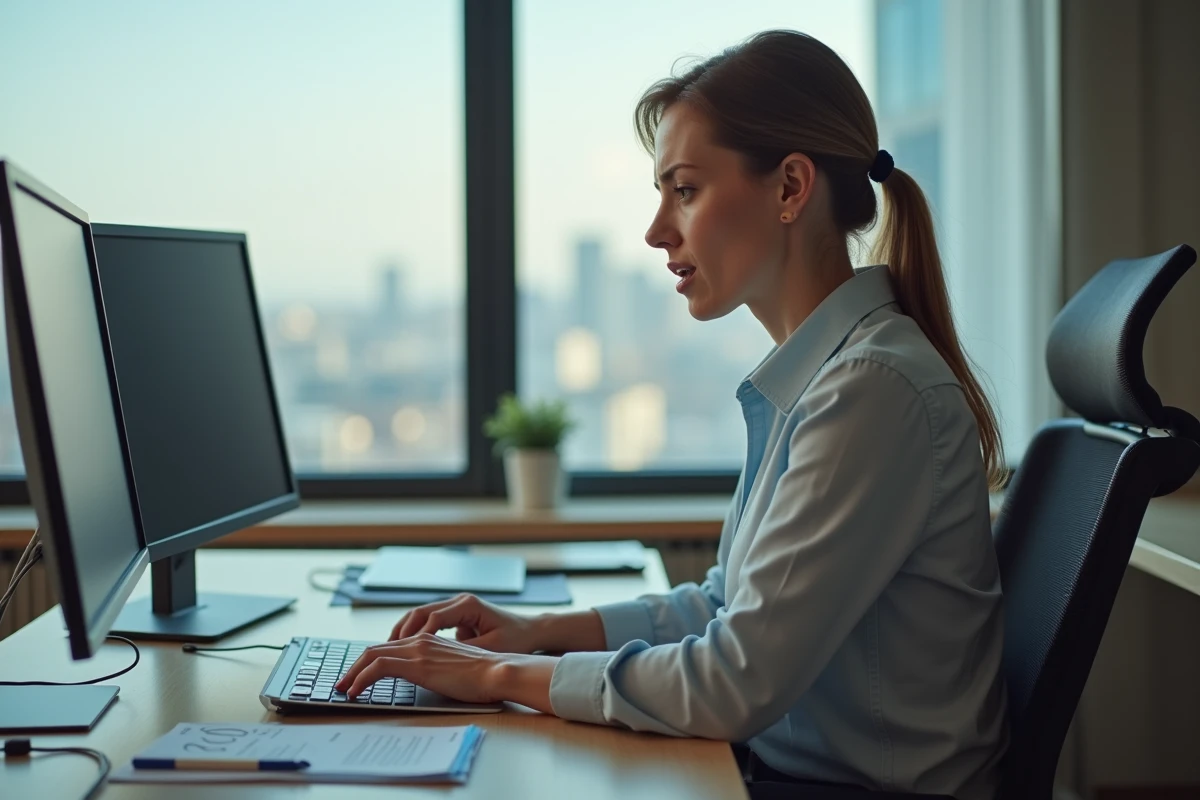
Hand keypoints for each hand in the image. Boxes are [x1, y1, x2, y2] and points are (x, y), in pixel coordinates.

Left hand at [334, 633, 556, 711]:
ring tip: (343, 689)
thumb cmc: (484, 676)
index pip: (390, 647)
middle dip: (354, 666)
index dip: (369, 661)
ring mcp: (417, 650)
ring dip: (352, 673)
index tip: (357, 676)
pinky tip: (354, 692)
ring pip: (371, 655)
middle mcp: (420, 641)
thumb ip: (438, 669)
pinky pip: (378, 667)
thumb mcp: (455, 669)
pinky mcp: (417, 664)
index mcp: (428, 641)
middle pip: (375, 648)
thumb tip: (428, 681)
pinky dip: (361, 678)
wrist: (498, 671)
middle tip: (342, 683)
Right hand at [389, 593, 541, 653]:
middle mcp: (459, 601)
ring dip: (401, 633)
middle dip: (399, 633)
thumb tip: (440, 660)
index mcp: (468, 605)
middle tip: (382, 653)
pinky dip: (412, 635)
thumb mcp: (491, 648)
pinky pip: (426, 622)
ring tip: (385, 652)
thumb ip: (466, 651)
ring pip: (418, 616)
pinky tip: (401, 651)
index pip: (433, 617)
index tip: (403, 653)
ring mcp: (455, 607)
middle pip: (419, 613)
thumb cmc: (516, 639)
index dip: (416, 636)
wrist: (531, 631)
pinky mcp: (455, 616)